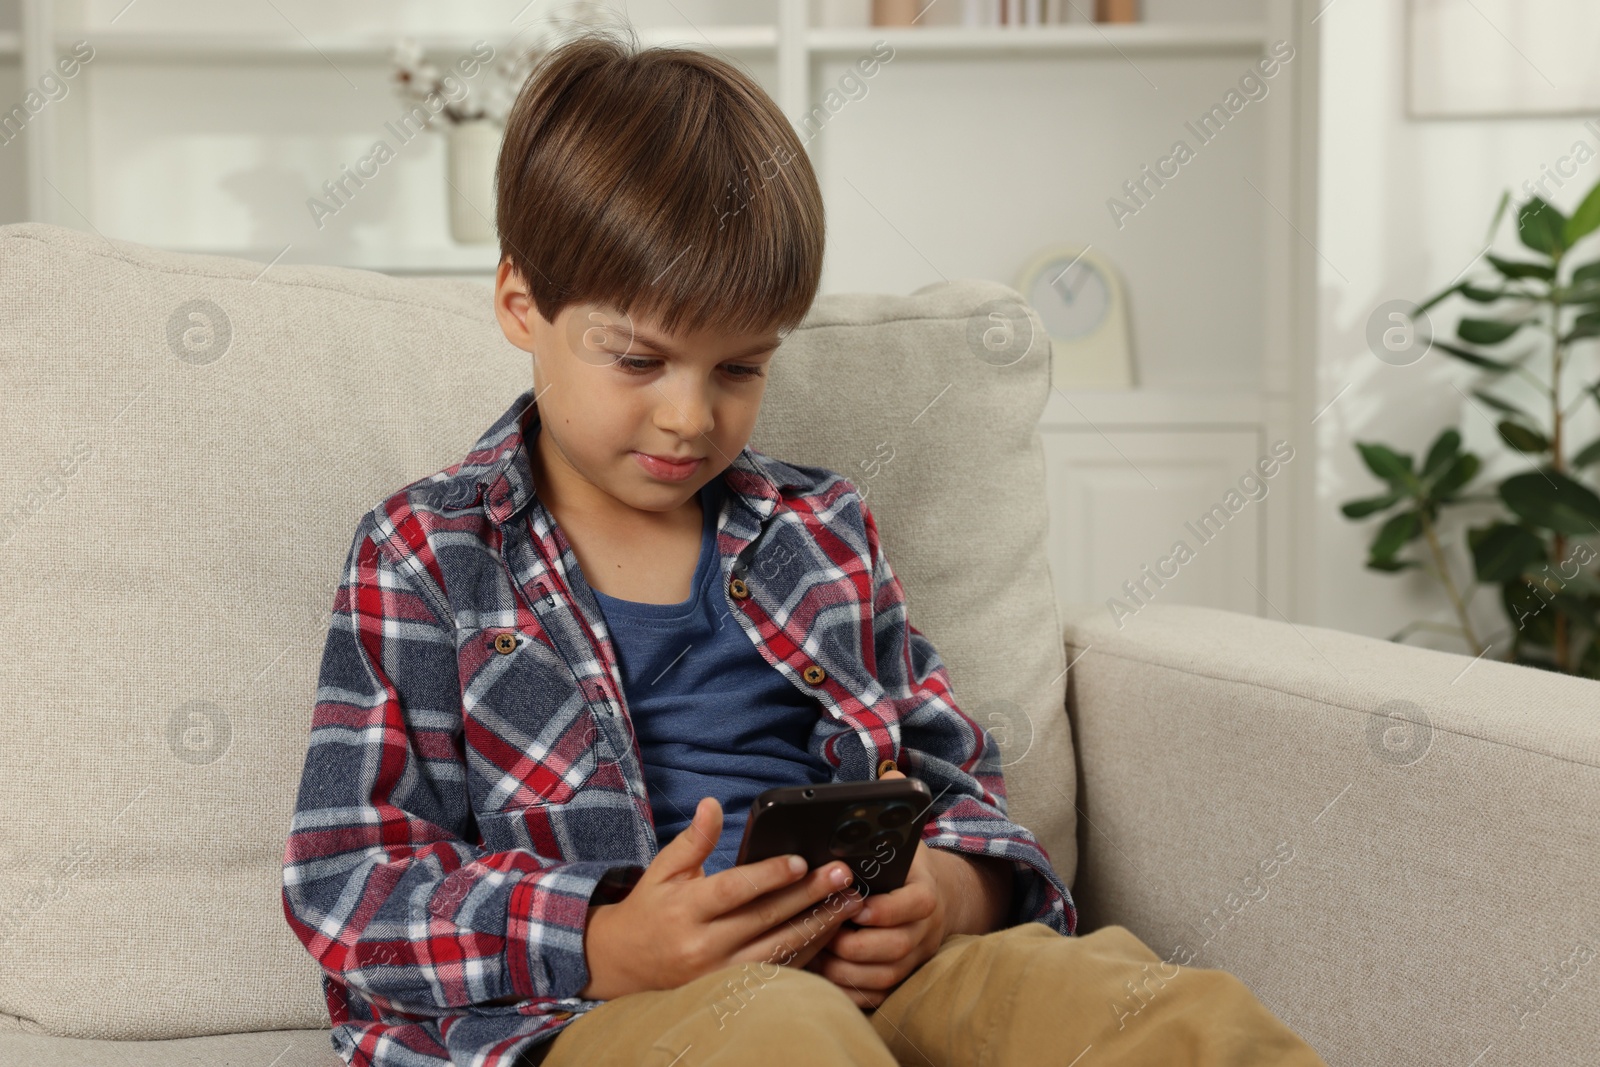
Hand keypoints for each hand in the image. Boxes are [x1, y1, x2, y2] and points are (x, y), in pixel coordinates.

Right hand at [577, 796, 865, 999]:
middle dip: (809, 896)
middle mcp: (703, 946)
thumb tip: (712, 804)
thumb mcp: (663, 870)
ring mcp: (719, 974)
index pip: (733, 891)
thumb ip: (693, 839)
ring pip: (778, 950)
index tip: (801, 861)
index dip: (768, 876)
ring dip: (818, 926)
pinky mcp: (731, 990)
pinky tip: (831, 932)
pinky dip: (808, 953)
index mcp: (685, 910)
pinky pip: (777, 971)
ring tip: (850, 903)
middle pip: (765, 919)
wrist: (626, 964)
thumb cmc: (650, 909)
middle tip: (844, 876)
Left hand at [802, 770, 951, 1009]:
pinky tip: (822, 977)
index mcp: (924, 894)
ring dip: (848, 970)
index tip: (856, 905)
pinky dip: (849, 991)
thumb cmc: (901, 867)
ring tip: (816, 954)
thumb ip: (891, 812)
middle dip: (856, 943)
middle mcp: (924, 930)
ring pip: (884, 975)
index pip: (914, 904)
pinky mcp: (899, 980)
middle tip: (823, 932)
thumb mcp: (901, 838)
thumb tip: (889, 772)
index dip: (885, 909)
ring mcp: (913, 959)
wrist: (928, 901)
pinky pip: (877, 996)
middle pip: (896, 947)